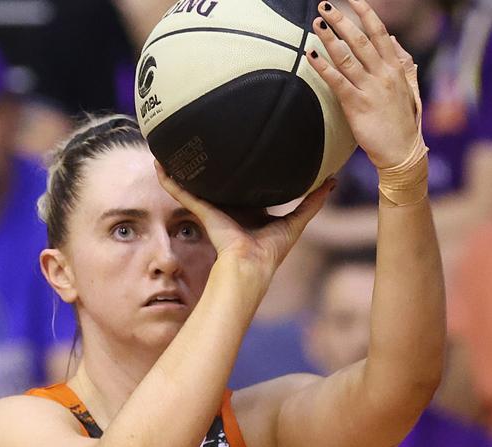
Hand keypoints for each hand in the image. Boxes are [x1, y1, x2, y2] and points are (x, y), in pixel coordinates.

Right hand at [154, 161, 334, 281]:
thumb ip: (313, 202)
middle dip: (210, 164)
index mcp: (248, 210)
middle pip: (217, 182)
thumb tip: (333, 181)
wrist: (250, 265)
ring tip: (174, 146)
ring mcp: (211, 209)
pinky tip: (158, 164)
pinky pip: (181, 193)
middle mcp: (227, 208)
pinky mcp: (201, 211)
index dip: (244, 169)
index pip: (245, 185)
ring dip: (182, 169)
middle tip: (205, 137)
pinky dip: (169, 180)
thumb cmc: (271, 250)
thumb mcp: (297, 221)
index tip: (244, 150)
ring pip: (194, 185)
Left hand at [307, 0, 419, 168]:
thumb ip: (402, 62)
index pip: (380, 33)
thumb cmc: (403, 121)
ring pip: (347, 57)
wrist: (402, 151)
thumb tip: (392, 40)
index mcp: (395, 68)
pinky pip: (337, 82)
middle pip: (360, 39)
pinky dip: (323, 67)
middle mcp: (383, 74)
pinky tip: (310, 55)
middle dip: (342, 20)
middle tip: (325, 6)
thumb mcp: (409, 88)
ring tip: (316, 24)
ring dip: (329, 38)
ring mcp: (370, 89)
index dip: (365, 13)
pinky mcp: (357, 105)